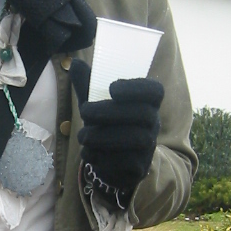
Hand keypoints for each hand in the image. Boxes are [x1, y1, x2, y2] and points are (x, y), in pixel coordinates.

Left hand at [69, 58, 163, 198]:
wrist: (114, 164)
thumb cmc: (106, 125)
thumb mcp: (96, 104)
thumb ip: (87, 85)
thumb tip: (75, 63)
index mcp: (147, 103)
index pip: (155, 91)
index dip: (136, 88)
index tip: (111, 88)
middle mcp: (153, 124)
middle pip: (143, 114)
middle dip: (109, 112)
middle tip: (84, 112)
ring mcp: (148, 147)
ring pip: (134, 139)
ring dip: (102, 135)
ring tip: (83, 135)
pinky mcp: (138, 167)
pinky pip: (124, 161)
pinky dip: (101, 156)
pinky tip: (89, 152)